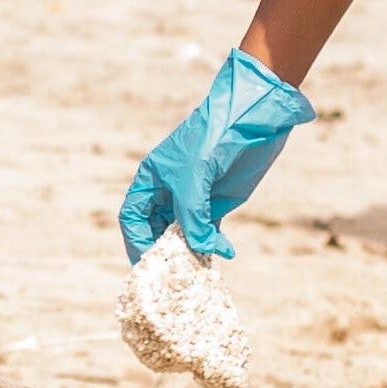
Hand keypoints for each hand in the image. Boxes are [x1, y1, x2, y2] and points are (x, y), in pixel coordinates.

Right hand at [117, 49, 314, 261]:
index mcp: (151, 179)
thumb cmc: (215, 137)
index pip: (133, 217)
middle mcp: (168, 190)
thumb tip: (199, 251)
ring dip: (192, 251)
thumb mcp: (195, 177)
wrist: (253, 116)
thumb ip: (193, 217)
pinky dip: (215, 245)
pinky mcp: (218, 202)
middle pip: (155, 230)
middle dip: (165, 251)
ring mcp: (194, 197)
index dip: (136, 240)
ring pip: (183, 235)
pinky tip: (227, 252)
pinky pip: (209, 232)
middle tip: (178, 271)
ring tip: (204, 265)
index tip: (149, 261)